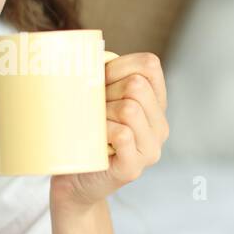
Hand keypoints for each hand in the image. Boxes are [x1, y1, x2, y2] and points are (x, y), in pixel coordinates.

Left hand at [50, 51, 168, 209]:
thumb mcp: (97, 101)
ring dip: (102, 112)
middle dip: (106, 91)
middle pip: (137, 85)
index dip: (119, 65)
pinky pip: (123, 134)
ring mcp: (150, 149)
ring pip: (130, 108)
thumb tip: (84, 52)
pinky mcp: (133, 167)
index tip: (98, 80)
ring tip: (91, 126)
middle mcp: (160, 126)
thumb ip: (102, 78)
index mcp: (156, 105)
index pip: (149, 64)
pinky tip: (94, 140)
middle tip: (91, 109)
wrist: (72, 182)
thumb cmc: (83, 135)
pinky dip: (102, 131)